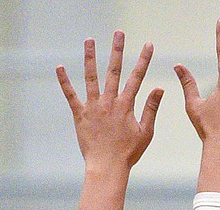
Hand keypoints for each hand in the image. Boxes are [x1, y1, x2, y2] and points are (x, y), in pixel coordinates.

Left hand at [57, 31, 164, 170]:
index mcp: (126, 105)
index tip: (148, 45)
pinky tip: (59, 67)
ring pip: (91, 77)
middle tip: (119, 33)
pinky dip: (64, 81)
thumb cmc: (128, 153)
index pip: (137, 78)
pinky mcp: (80, 115)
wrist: (107, 167)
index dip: (143, 60)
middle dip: (118, 50)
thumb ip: (151, 109)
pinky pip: (70, 95)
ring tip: (90, 40)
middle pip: (114, 71)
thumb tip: (159, 89)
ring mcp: (93, 107)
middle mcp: (109, 102)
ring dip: (91, 57)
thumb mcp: (146, 132)